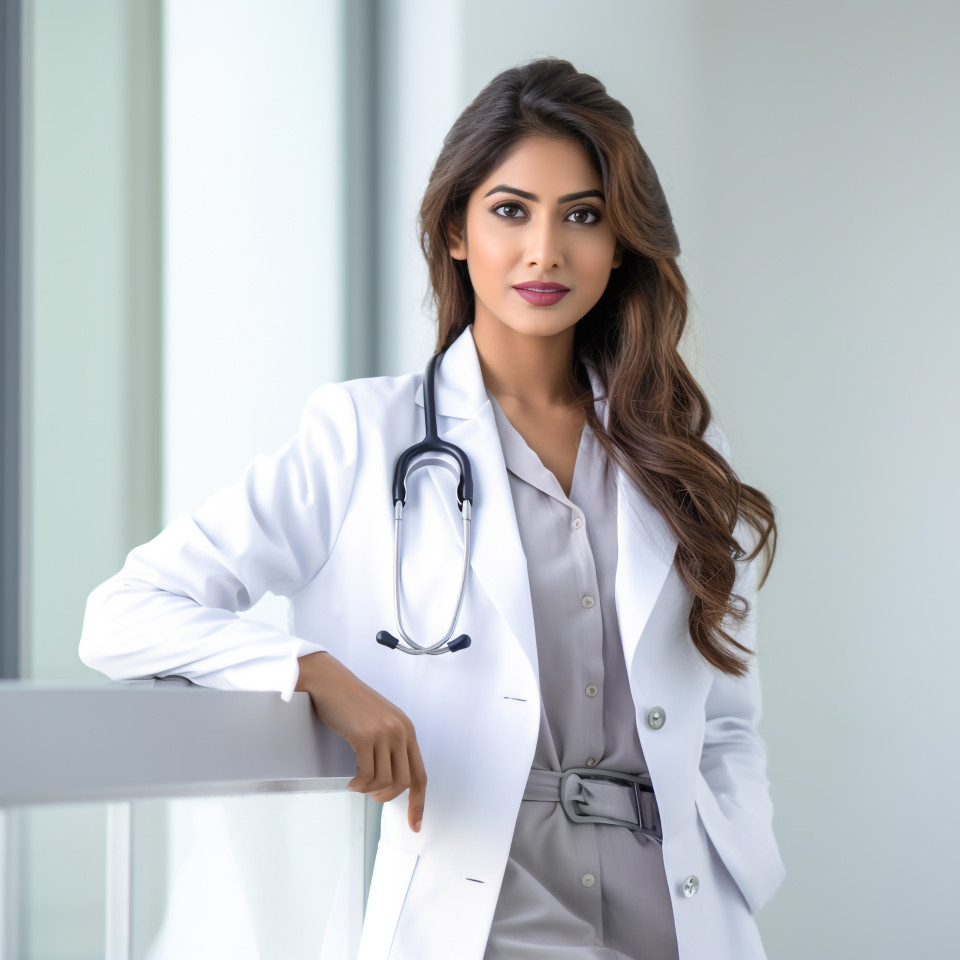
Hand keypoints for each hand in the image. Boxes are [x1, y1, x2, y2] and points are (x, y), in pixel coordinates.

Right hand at [295, 651, 425, 832]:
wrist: (330, 682)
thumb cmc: (350, 704)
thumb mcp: (380, 722)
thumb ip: (391, 745)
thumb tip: (392, 781)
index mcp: (407, 729)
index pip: (421, 774)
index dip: (418, 803)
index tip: (415, 826)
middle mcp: (400, 731)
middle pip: (404, 783)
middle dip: (387, 798)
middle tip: (372, 797)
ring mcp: (384, 733)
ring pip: (384, 782)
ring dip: (369, 790)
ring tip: (357, 784)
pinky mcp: (365, 736)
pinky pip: (366, 775)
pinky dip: (358, 785)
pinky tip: (350, 781)